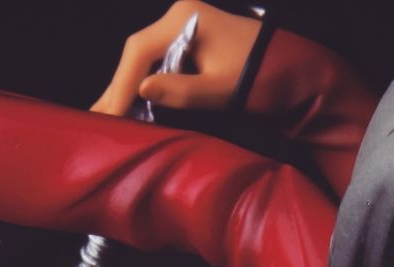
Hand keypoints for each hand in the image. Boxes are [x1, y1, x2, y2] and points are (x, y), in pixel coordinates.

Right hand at [91, 2, 261, 116]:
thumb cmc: (266, 79)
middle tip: (95, 121)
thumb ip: (182, 91)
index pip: (139, 52)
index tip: (108, 117)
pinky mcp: (192, 44)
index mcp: (185, 19)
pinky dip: (141, 84)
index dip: (120, 87)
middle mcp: (181, 17)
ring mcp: (186, 29)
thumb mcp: (223, 90)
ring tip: (103, 116)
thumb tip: (142, 89)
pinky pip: (157, 63)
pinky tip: (128, 104)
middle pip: (135, 53)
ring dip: (124, 88)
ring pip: (143, 59)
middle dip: (116, 88)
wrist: (298, 73)